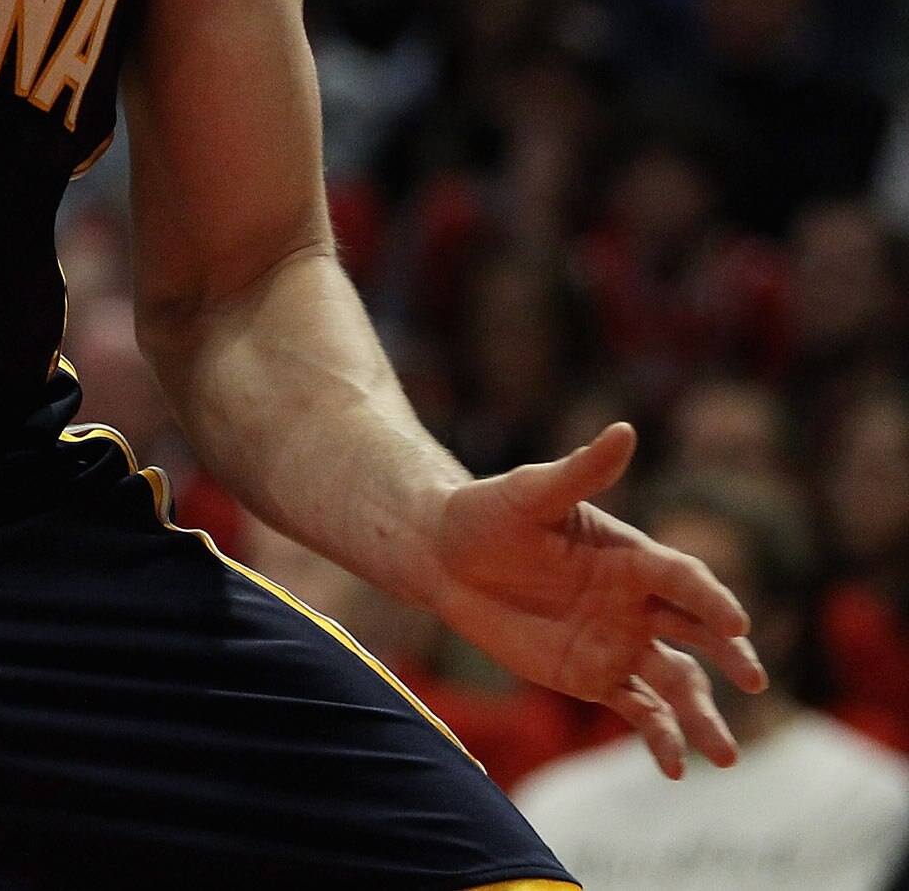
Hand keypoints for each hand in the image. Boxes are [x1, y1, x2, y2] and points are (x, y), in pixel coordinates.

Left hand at [423, 422, 763, 776]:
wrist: (443, 555)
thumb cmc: (487, 512)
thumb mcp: (531, 491)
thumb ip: (580, 471)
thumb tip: (624, 430)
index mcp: (631, 556)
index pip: (682, 578)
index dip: (709, 598)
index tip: (733, 622)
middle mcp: (637, 602)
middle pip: (697, 633)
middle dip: (729, 656)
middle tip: (753, 680)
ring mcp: (620, 642)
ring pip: (677, 683)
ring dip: (704, 717)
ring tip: (726, 755)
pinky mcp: (594, 677)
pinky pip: (638, 711)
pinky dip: (660, 738)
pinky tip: (676, 767)